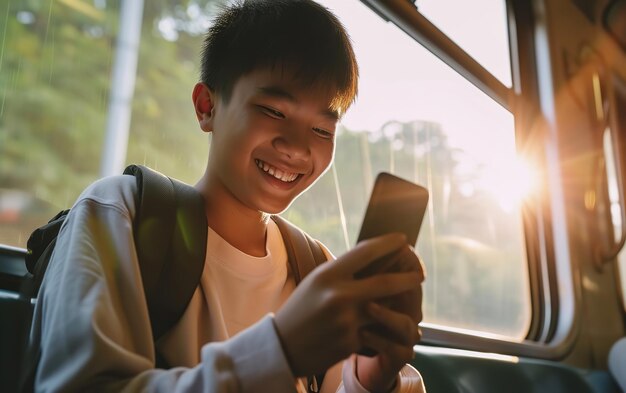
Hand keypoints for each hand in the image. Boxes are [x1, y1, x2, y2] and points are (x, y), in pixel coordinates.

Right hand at [273, 233, 420, 376]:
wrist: (283, 345)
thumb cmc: (302, 308)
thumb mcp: (317, 282)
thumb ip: (344, 272)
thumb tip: (377, 257)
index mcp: (328, 275)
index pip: (366, 252)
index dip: (388, 243)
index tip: (403, 238)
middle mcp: (338, 295)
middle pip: (385, 282)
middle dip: (408, 277)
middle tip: (420, 273)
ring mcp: (346, 321)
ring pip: (385, 310)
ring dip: (399, 306)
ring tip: (408, 300)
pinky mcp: (350, 343)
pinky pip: (375, 332)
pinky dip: (381, 328)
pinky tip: (384, 325)